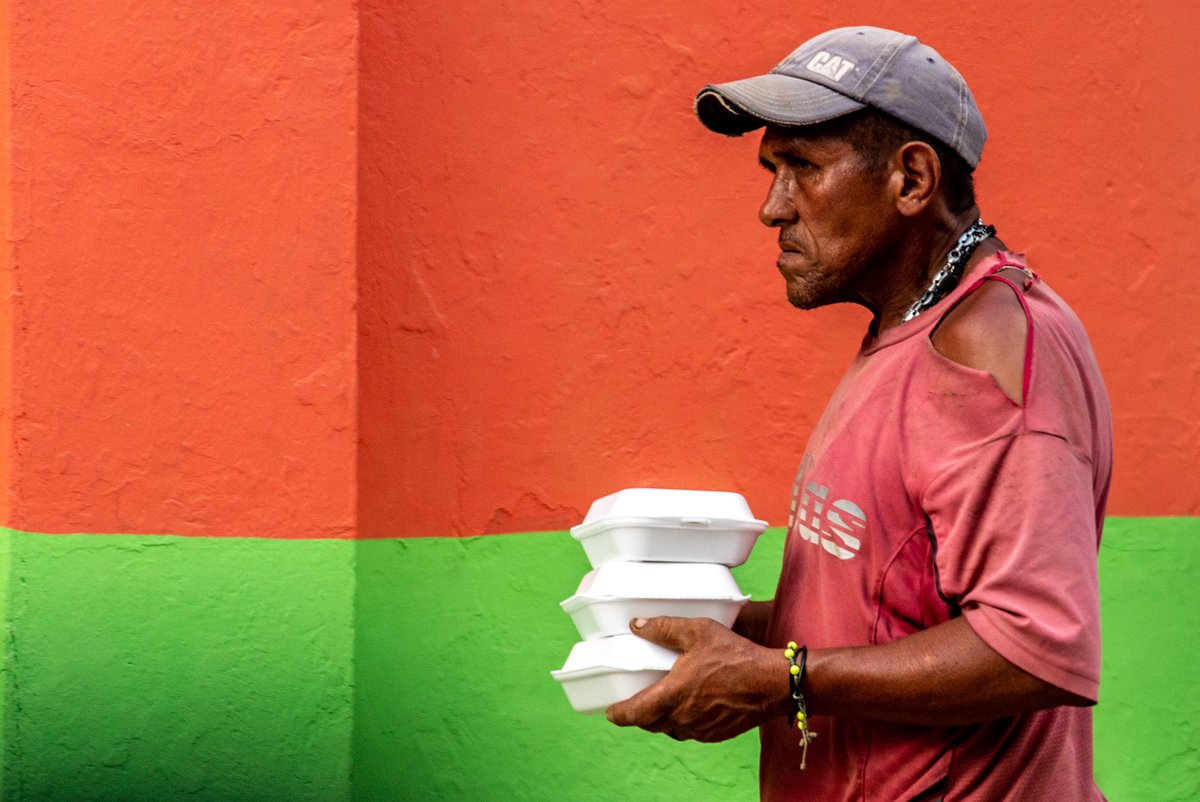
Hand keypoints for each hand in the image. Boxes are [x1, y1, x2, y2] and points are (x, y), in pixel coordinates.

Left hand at [604, 616, 790, 742]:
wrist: (772, 683)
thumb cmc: (736, 656)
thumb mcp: (698, 631)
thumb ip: (664, 628)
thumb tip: (637, 624)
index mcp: (673, 695)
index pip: (635, 714)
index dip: (618, 714)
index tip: (610, 711)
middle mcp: (683, 717)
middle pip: (650, 724)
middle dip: (639, 715)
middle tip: (635, 702)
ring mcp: (700, 728)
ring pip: (670, 729)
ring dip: (662, 719)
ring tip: (661, 702)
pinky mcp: (715, 734)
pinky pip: (690, 731)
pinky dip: (683, 721)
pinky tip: (689, 706)